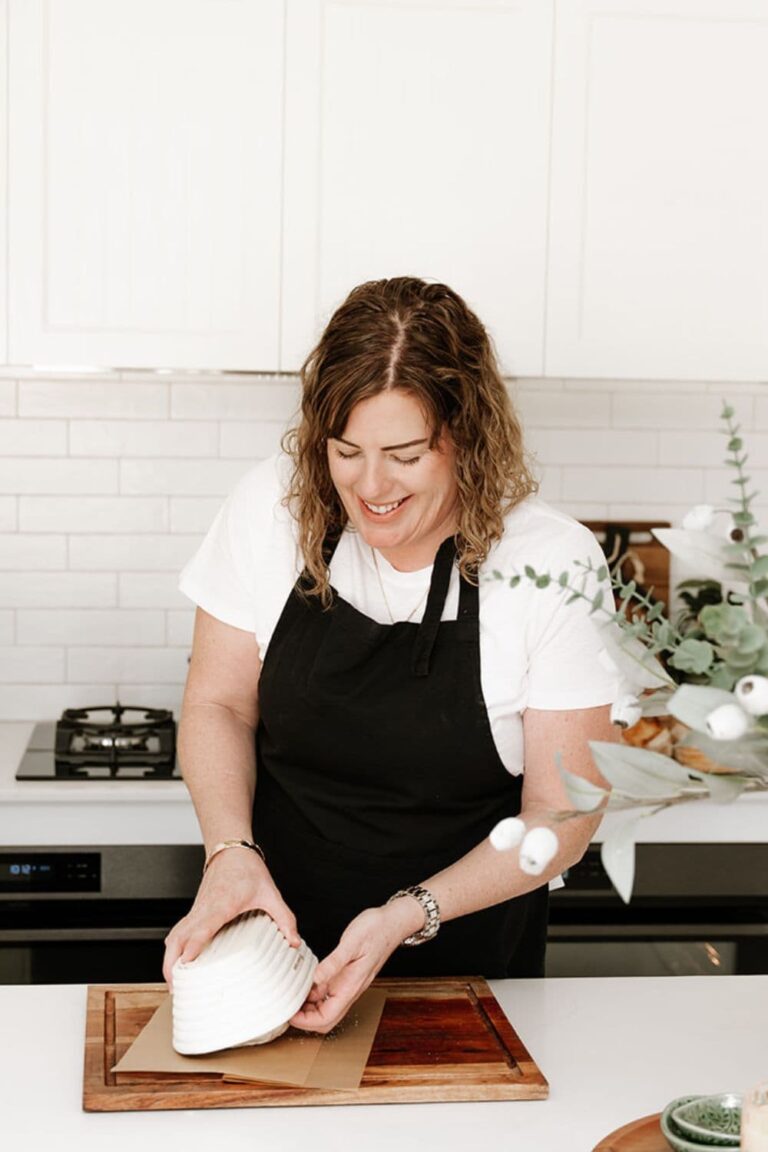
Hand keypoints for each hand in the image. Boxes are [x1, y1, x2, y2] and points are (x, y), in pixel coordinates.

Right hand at [162, 849, 298, 986]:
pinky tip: (178, 961)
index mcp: (223, 904)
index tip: (187, 961)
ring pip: (174, 934)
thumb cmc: (246, 868)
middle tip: (175, 985)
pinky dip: (174, 947)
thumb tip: (293, 940)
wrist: (231, 850)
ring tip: (173, 980)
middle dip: (172, 961)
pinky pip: (179, 930)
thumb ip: (284, 917)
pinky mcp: (195, 911)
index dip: (194, 944)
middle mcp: (205, 908)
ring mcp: (197, 910)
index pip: (203, 926)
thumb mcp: (270, 892)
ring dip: (169, 957)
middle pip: (179, 936)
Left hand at [289, 899, 419, 1033]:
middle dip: (305, 1019)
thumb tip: (314, 979)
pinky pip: (330, 992)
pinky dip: (316, 992)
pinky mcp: (348, 975)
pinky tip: (307, 980)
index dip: (305, 1022)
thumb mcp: (351, 943)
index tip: (289, 1014)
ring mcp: (349, 983)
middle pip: (326, 1019)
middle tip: (288, 1007)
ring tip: (293, 994)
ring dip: (309, 1007)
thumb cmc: (376, 930)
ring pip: (327, 1007)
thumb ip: (332, 963)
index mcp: (351, 986)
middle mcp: (350, 989)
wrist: (393, 922)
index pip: (326, 1018)